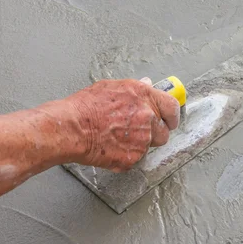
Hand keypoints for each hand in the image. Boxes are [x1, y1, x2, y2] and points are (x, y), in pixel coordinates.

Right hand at [61, 78, 179, 171]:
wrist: (71, 128)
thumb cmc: (85, 107)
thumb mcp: (112, 87)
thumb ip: (135, 89)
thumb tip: (147, 85)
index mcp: (144, 96)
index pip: (171, 107)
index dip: (171, 116)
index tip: (169, 121)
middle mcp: (147, 116)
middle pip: (164, 132)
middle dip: (154, 134)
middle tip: (137, 132)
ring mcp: (142, 138)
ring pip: (149, 147)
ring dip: (138, 145)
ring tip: (117, 138)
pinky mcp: (133, 157)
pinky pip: (135, 158)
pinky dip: (126, 156)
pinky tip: (111, 147)